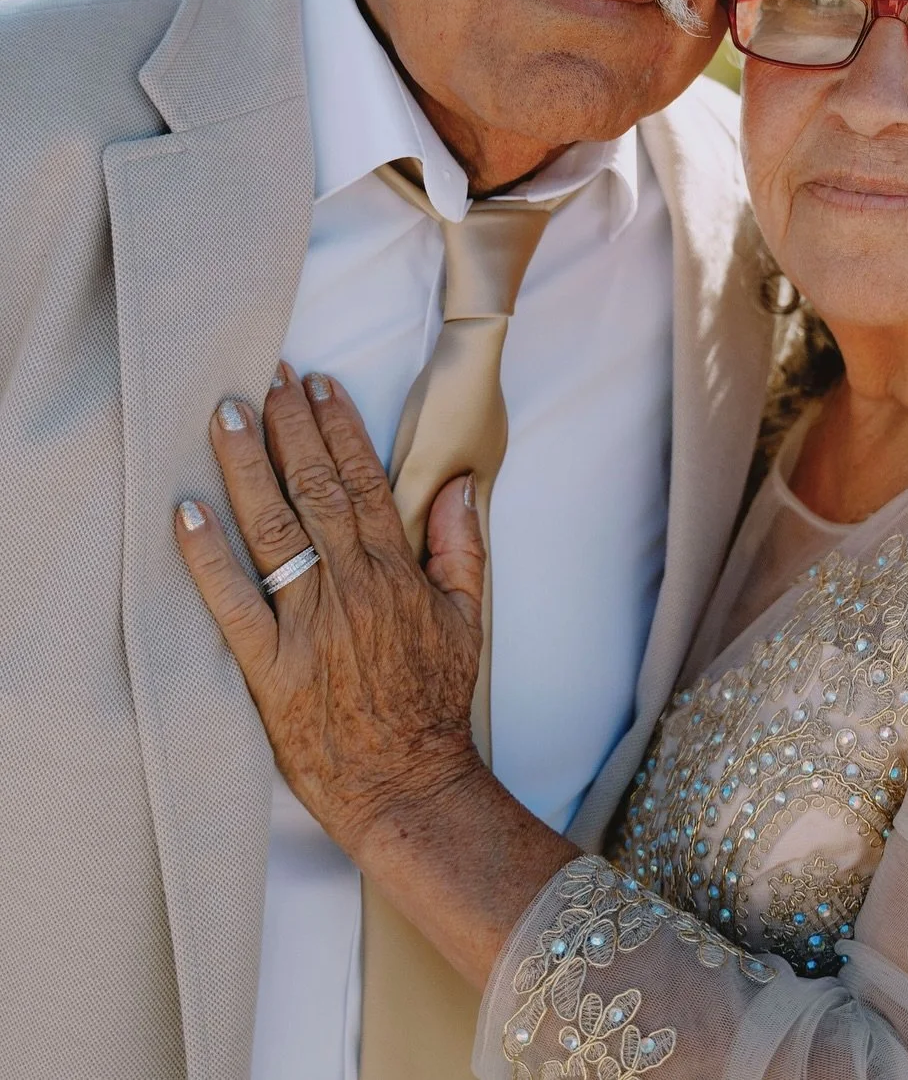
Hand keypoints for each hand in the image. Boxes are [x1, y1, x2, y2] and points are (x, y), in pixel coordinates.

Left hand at [175, 365, 485, 863]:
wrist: (407, 782)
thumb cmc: (434, 702)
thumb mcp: (467, 618)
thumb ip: (461, 548)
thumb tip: (457, 487)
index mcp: (396, 572)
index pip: (364, 480)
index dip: (339, 427)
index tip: (318, 385)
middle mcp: (351, 587)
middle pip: (314, 489)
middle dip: (288, 427)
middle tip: (266, 377)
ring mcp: (307, 626)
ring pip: (273, 529)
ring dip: (247, 466)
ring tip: (226, 415)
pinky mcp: (268, 669)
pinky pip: (231, 604)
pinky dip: (207, 557)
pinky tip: (186, 513)